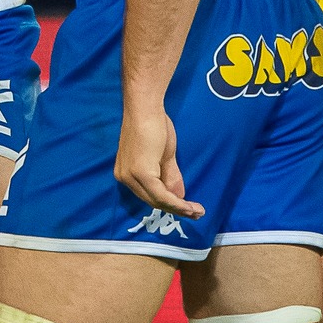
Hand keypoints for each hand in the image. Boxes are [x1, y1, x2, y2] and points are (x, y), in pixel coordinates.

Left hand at [114, 102, 203, 218]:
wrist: (146, 108)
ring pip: (157, 200)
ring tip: (197, 212)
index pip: (148, 194)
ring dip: (179, 209)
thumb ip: (169, 176)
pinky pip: (161, 194)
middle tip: (196, 214)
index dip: (169, 203)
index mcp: (126, 172)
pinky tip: (189, 207)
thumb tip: (179, 197)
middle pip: (152, 200)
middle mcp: (124, 177)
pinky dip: (176, 202)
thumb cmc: (154, 124)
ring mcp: (131, 177)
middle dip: (176, 209)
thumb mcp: (163, 155)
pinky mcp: (141, 174)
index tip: (187, 209)